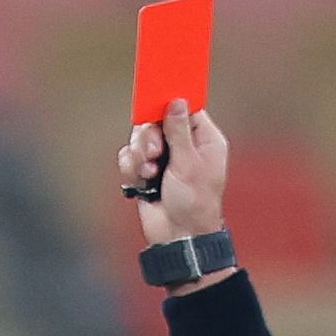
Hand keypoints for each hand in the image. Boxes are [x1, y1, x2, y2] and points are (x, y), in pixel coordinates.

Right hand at [122, 104, 229, 244]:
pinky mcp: (147, 172)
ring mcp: (165, 159)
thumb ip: (179, 130)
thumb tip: (176, 102)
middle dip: (149, 137)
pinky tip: (140, 180)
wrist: (178, 235)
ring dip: (139, 154)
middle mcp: (184, 146)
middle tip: (154, 153)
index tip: (154, 100)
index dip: (170, 105)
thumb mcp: (188, 162)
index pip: (186, 110)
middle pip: (158, 122)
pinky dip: (131, 167)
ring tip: (148, 172)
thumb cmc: (193, 201)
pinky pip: (131, 158)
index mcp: (204, 139)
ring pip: (141, 139)